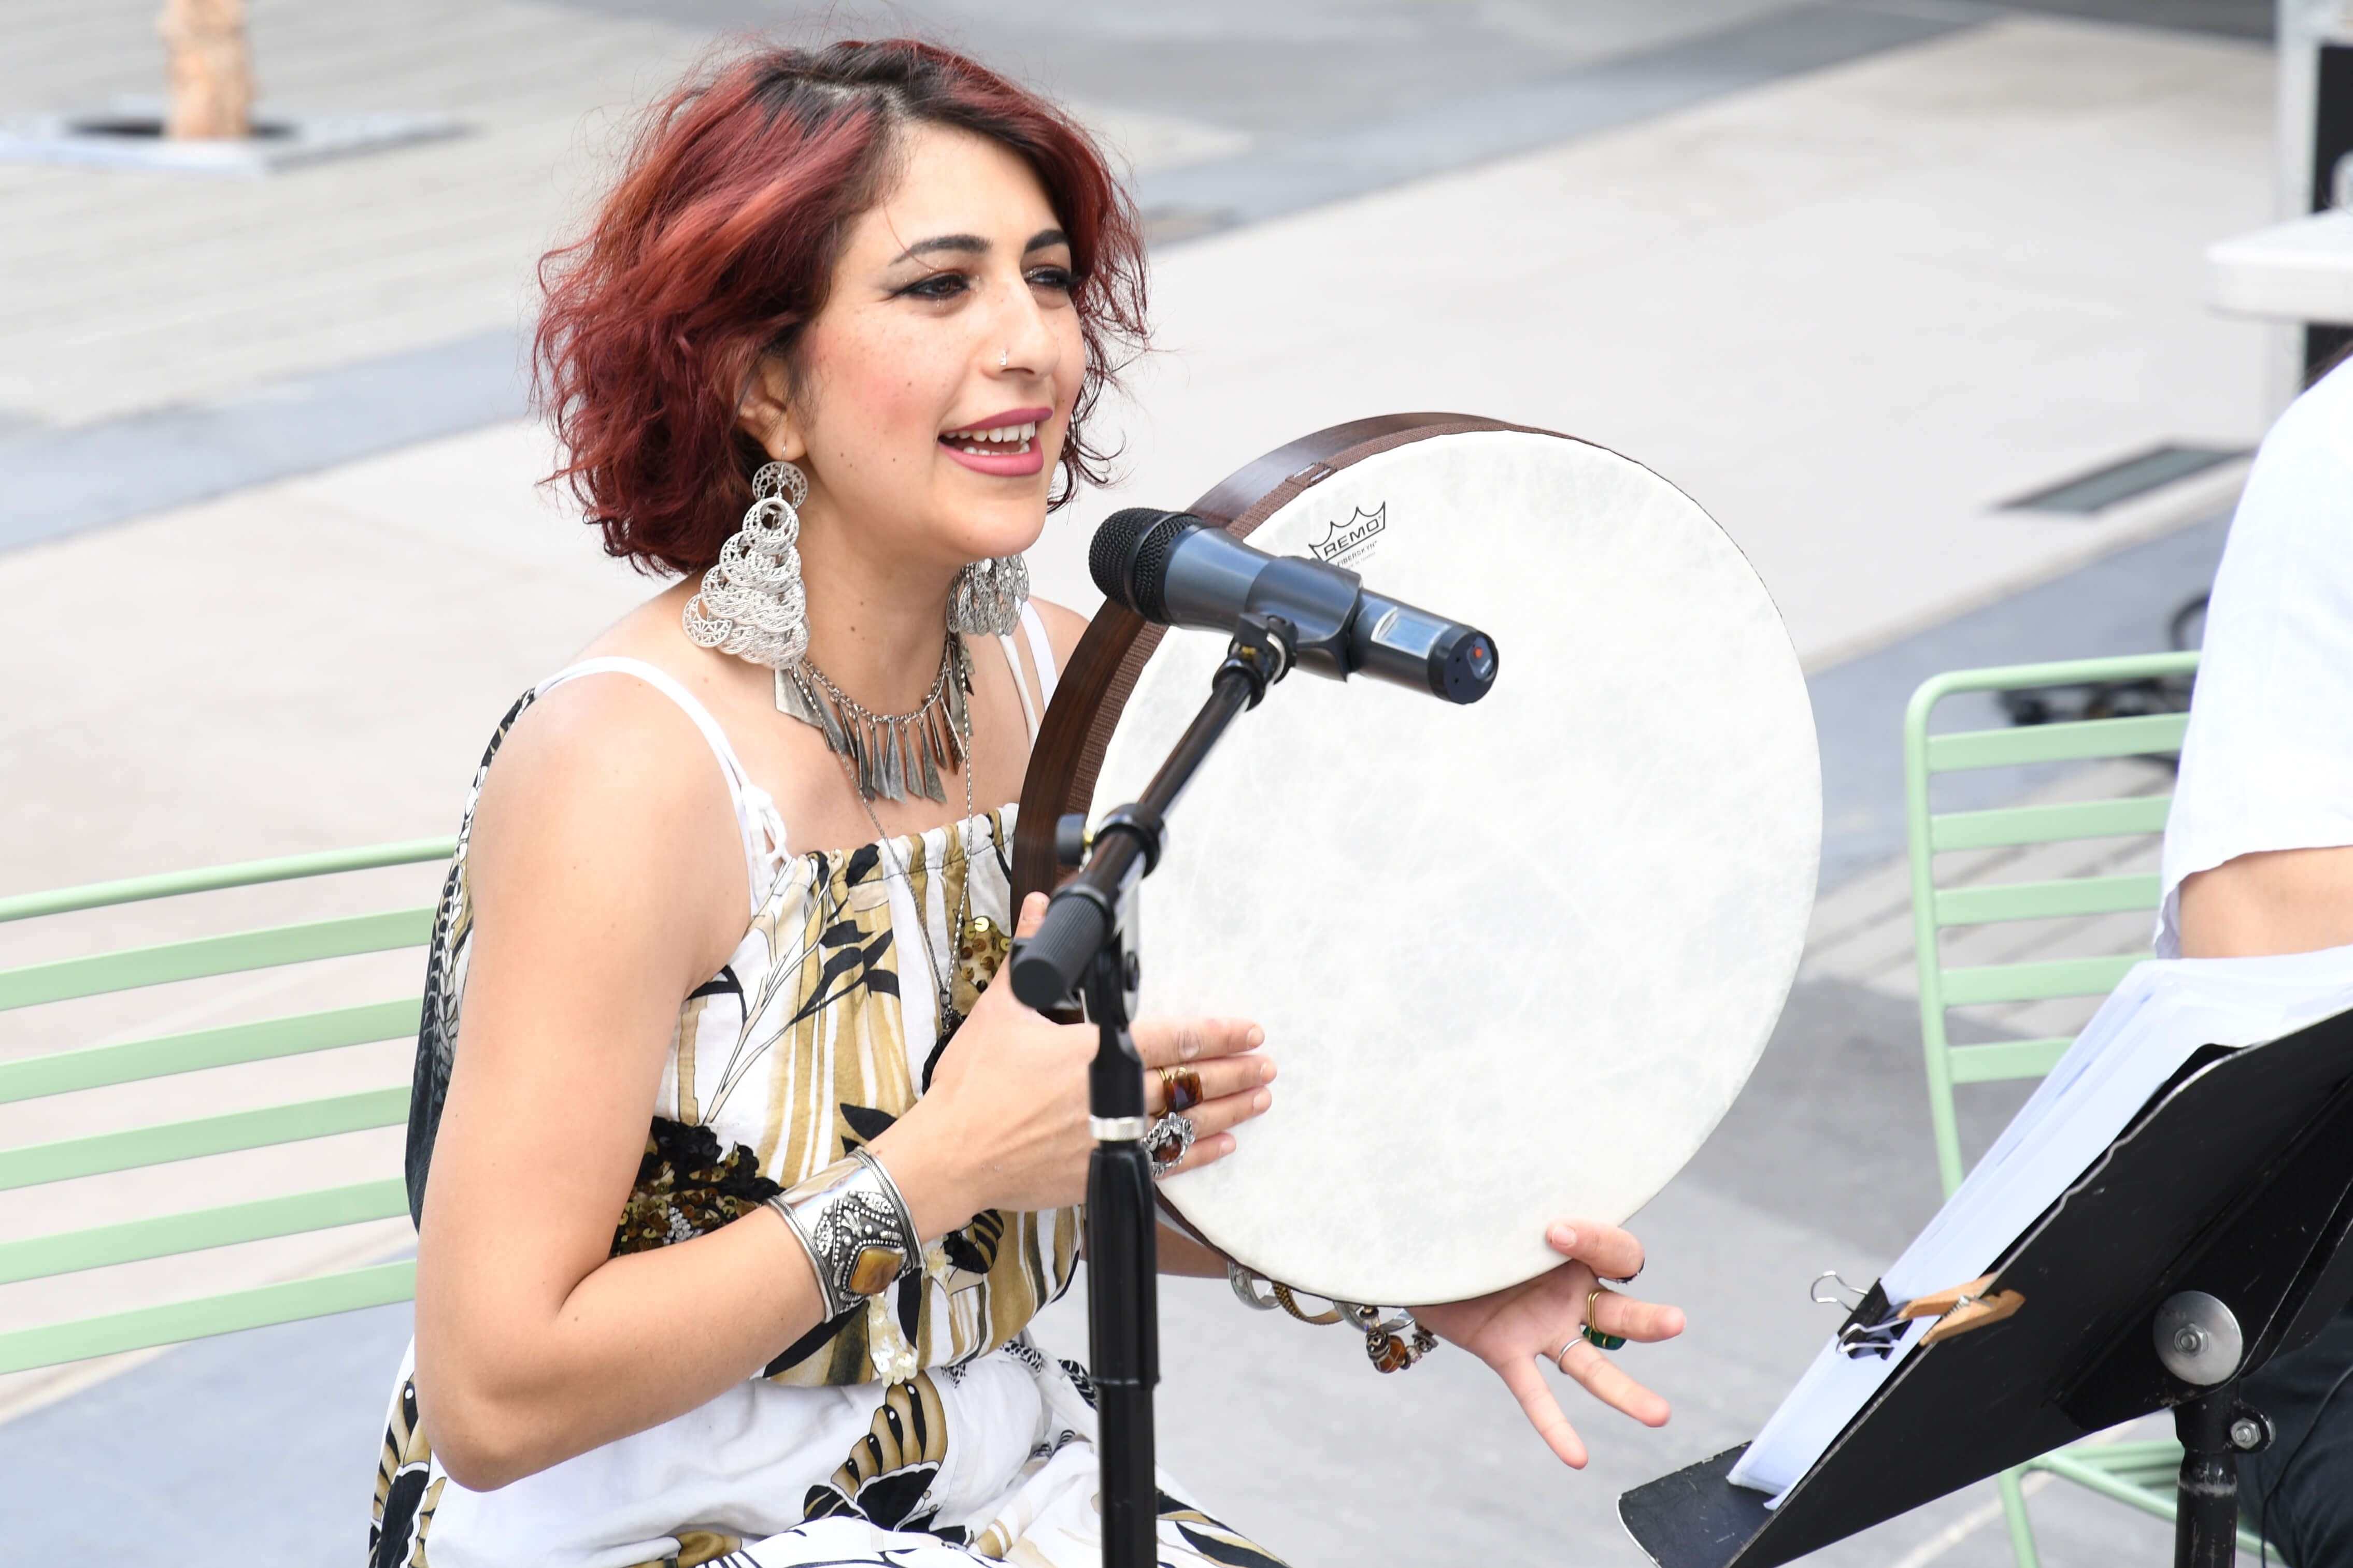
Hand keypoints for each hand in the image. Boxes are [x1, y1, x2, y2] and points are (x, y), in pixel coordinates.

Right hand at [876, 893, 1275, 1226]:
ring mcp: (1110, 1139)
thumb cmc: (974, 1085)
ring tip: (1259, 1099)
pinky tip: (1223, 1145)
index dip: (1217, 1034)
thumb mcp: (1001, 1010)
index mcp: (1093, 1053)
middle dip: (1235, 1073)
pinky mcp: (1101, 1173)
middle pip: (1189, 1083)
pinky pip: (1163, 1166)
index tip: (1248, 1030)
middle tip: (1267, 1064)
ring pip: (1184, 1125)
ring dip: (1227, 1110)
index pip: (1172, 1038)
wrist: (951, 1155)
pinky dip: (1197, 1155)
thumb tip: (1039, 908)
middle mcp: (1111, 1098)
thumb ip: (1030, 956)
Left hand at [1411, 1220, 1684, 1467]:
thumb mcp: (1497, 1203)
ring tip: (1659, 1415)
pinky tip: (1577, 1458)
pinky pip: (1537, 1394)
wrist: (1420, 1248)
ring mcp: (1542, 1326)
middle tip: (1676, 1323)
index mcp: (1576, 1249)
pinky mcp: (1507, 1352)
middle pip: (1624, 1311)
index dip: (1593, 1240)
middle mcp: (1568, 1292)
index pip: (1617, 1250)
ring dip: (1625, 1392)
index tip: (1551, 1229)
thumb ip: (1516, 1201)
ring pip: (1592, 1364)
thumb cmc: (1467, 1215)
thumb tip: (1524, 1191)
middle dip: (1651, 1320)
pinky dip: (1555, 1425)